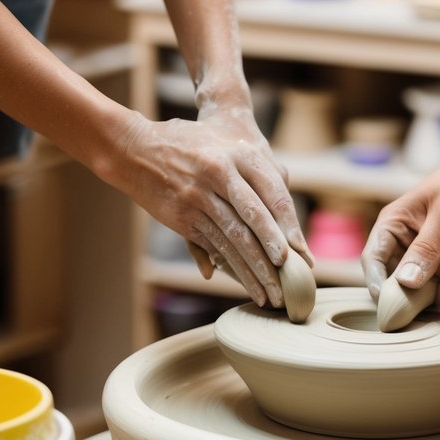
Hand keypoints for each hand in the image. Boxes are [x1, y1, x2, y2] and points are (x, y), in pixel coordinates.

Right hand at [120, 106, 308, 307]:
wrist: (137, 149)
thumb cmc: (197, 145)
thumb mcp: (231, 145)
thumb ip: (262, 173)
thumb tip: (284, 213)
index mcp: (239, 154)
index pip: (273, 193)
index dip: (289, 225)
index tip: (302, 251)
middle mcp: (220, 173)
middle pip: (254, 219)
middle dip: (273, 253)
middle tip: (291, 280)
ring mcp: (199, 196)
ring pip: (233, 238)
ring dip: (253, 270)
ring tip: (269, 294)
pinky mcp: (183, 217)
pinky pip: (212, 245)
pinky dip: (229, 266)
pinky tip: (243, 283)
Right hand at [361, 149, 439, 300]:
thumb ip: (426, 249)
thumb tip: (405, 282)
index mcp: (394, 224)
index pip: (374, 258)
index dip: (375, 280)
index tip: (384, 299)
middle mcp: (407, 246)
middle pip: (390, 282)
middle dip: (397, 298)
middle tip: (408, 311)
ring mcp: (429, 261)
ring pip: (413, 294)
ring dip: (419, 304)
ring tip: (432, 302)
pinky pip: (438, 295)